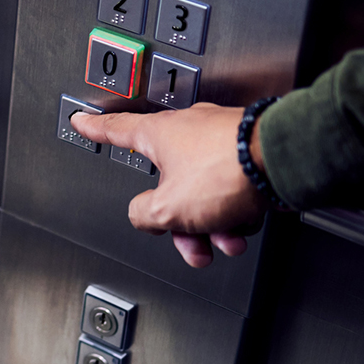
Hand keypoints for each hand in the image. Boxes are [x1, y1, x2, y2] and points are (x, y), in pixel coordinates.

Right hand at [70, 103, 268, 267]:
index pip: (116, 130)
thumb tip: (144, 215)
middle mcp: (189, 132)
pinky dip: (234, 211)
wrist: (280, 162)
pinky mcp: (246, 153)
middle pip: (169, 183)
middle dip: (180, 221)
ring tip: (226, 239)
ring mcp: (219, 141)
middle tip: (189, 242)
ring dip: (212, 224)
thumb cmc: (226, 170)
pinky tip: (244, 223)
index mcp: (160, 134)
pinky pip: (229, 189)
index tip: (82, 121)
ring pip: (203, 192)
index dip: (95, 129)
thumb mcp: (167, 207)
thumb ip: (144, 214)